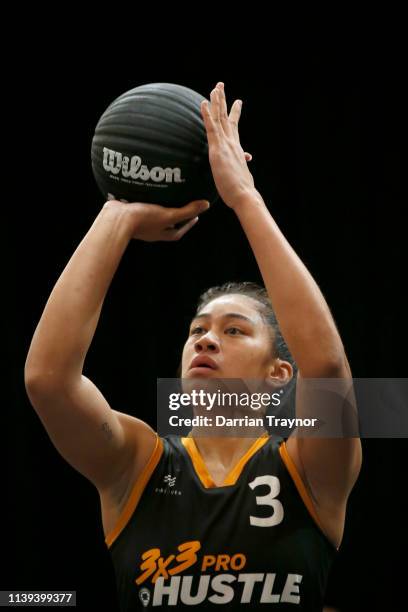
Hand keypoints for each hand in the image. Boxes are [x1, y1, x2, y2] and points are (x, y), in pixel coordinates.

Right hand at [104, 199, 209, 241]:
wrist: (116, 219)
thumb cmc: (143, 219)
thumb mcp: (169, 215)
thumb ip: (187, 211)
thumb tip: (206, 205)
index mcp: (163, 233)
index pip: (181, 230)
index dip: (189, 223)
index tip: (196, 215)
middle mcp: (153, 230)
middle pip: (168, 223)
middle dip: (176, 215)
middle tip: (183, 204)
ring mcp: (141, 223)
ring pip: (155, 214)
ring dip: (161, 206)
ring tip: (167, 194)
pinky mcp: (131, 214)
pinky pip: (143, 206)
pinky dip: (148, 199)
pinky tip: (148, 189)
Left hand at [201, 82, 256, 209]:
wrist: (244, 195)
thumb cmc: (241, 191)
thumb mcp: (240, 175)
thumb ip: (239, 167)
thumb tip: (244, 162)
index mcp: (236, 149)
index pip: (234, 128)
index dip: (234, 114)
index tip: (237, 102)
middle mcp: (232, 143)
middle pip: (226, 118)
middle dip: (224, 101)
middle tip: (221, 86)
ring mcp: (226, 145)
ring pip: (220, 118)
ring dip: (217, 102)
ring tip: (215, 87)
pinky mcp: (218, 149)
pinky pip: (211, 128)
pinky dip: (207, 115)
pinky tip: (203, 103)